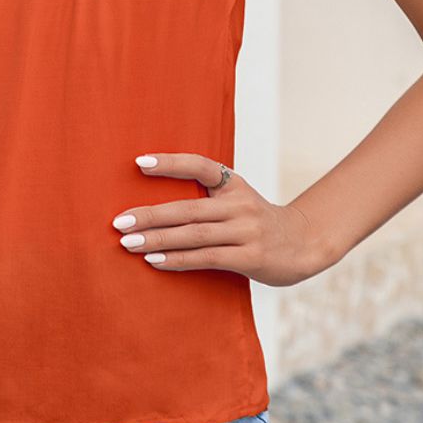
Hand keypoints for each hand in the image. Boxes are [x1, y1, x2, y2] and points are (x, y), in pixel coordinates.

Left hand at [110, 151, 328, 287]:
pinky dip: (178, 259)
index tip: (138, 162)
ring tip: (128, 243)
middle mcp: (241, 204)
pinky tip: (154, 260)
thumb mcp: (236, 199)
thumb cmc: (256, 223)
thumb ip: (206, 198)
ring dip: (158, 239)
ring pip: (194, 234)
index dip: (170, 162)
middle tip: (118, 221)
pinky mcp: (251, 257)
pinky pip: (208, 258)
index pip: (199, 166)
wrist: (304, 244)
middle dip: (150, 215)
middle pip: (188, 208)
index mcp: (233, 184)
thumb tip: (153, 207)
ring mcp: (247, 230)